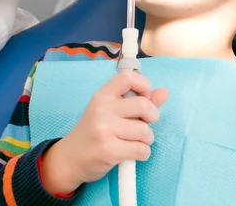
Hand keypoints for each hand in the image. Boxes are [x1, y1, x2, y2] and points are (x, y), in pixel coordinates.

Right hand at [40, 71, 168, 194]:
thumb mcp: (111, 111)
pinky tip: (133, 153)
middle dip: (152, 116)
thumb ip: (138, 101)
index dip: (144, 85)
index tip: (144, 98)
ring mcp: (104, 130)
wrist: (71, 158)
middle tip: (146, 123)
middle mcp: (102, 109)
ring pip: (144, 131)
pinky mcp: (108, 151)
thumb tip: (164, 92)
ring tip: (137, 141)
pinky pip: (141, 150)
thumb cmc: (94, 132)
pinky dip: (143, 153)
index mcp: (103, 95)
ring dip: (147, 139)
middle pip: (143, 105)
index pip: (128, 77)